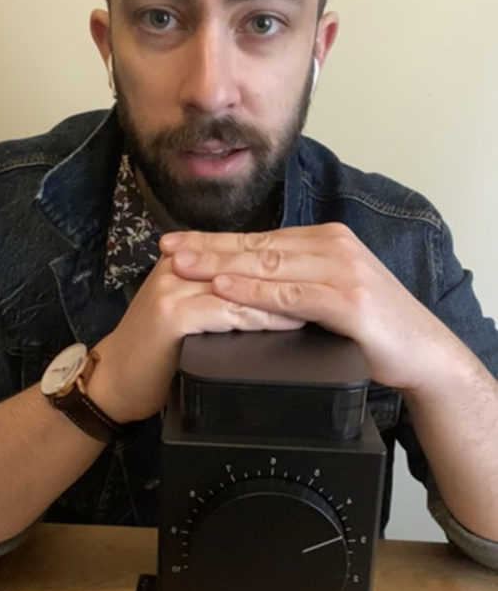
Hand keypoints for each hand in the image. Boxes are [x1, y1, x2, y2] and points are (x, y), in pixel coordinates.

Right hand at [92, 255, 303, 422]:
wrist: (114, 383)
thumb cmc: (155, 355)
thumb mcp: (190, 313)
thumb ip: (218, 295)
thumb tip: (268, 290)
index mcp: (183, 260)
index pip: (241, 249)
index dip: (282, 258)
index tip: (318, 267)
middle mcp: (177, 267)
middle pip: (245, 261)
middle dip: (290, 272)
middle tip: (330, 282)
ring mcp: (173, 289)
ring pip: (241, 285)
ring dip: (284, 295)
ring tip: (319, 304)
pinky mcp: (173, 315)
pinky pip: (228, 312)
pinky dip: (261, 318)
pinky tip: (289, 323)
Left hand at [161, 224, 460, 390]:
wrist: (423, 353)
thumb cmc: (375, 329)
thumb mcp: (332, 294)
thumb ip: (298, 282)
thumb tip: (253, 281)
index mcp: (326, 241)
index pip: (259, 237)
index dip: (215, 240)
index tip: (178, 241)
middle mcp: (332, 247)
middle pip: (257, 245)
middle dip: (207, 247)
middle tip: (167, 248)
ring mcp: (341, 270)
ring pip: (268, 264)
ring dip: (220, 264)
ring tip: (183, 265)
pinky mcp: (347, 299)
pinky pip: (289, 295)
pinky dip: (254, 291)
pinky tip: (226, 288)